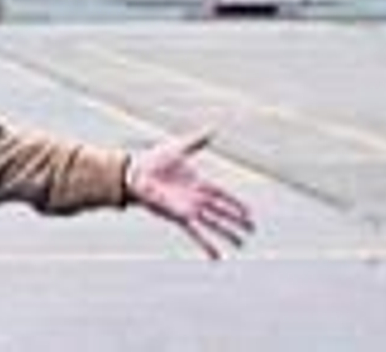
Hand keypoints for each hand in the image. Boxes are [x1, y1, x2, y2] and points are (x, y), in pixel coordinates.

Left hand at [127, 127, 254, 258]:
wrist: (133, 172)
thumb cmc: (152, 160)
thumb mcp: (178, 148)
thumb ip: (196, 141)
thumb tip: (213, 128)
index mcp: (198, 184)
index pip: (223, 195)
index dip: (236, 203)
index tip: (249, 212)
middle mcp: (196, 199)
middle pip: (222, 211)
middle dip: (237, 220)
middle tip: (252, 229)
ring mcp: (189, 209)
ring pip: (214, 224)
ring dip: (227, 234)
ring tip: (240, 245)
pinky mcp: (179, 217)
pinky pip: (196, 233)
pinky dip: (207, 245)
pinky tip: (216, 257)